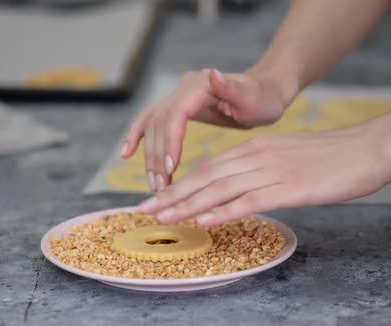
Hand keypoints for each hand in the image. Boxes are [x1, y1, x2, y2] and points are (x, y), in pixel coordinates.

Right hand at [121, 68, 291, 190]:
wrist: (263, 92)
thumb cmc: (263, 98)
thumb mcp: (253, 97)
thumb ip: (231, 88)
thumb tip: (212, 73)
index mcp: (199, 86)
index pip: (175, 114)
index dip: (169, 141)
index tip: (170, 168)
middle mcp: (183, 89)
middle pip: (159, 123)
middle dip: (157, 156)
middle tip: (162, 187)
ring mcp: (177, 97)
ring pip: (153, 127)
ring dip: (149, 156)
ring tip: (156, 185)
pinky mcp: (177, 108)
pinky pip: (151, 122)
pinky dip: (137, 137)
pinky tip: (127, 154)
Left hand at [139, 126, 390, 224]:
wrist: (366, 149)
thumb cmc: (330, 157)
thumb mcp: (287, 156)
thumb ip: (260, 168)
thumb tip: (239, 188)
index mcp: (255, 148)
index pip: (209, 167)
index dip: (181, 183)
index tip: (160, 197)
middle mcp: (257, 156)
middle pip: (206, 177)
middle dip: (173, 195)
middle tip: (147, 210)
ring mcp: (272, 171)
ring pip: (220, 189)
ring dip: (188, 205)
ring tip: (163, 218)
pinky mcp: (289, 187)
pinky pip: (249, 200)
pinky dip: (223, 211)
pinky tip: (204, 220)